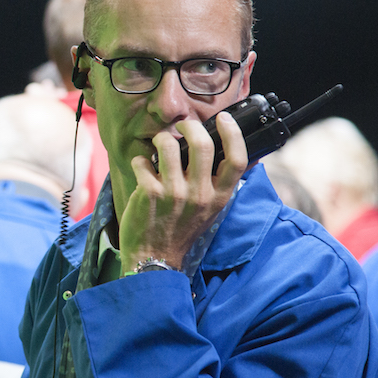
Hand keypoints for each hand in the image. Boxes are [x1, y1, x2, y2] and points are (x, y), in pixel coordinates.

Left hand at [118, 111, 246, 270]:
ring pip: (167, 145)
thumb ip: (217, 183)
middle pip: (202, 143)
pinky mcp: (150, 193)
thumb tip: (225, 150)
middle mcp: (200, 194)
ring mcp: (174, 193)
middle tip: (182, 127)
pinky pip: (142, 161)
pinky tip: (142, 168)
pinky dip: (139, 160)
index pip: (237, 159)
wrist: (155, 259)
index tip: (224, 118)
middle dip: (189, 126)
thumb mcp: (210, 210)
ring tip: (158, 145)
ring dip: (160, 139)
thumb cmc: (181, 230)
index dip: (233, 133)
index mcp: (219, 196)